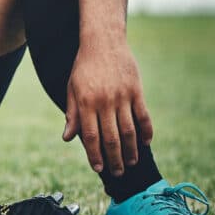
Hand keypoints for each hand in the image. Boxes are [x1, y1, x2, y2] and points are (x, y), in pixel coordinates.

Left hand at [62, 40, 153, 176]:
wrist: (103, 41)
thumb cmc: (84, 67)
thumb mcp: (72, 88)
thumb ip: (72, 114)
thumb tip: (67, 137)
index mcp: (86, 102)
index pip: (90, 135)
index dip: (94, 154)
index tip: (97, 168)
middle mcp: (104, 101)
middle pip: (111, 138)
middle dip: (114, 159)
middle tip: (118, 173)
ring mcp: (122, 96)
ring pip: (129, 130)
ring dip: (131, 150)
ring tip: (131, 162)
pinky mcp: (136, 91)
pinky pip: (144, 116)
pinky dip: (146, 132)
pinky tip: (146, 144)